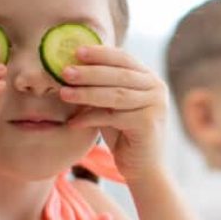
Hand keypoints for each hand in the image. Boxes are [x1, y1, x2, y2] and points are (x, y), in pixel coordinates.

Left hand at [60, 45, 167, 180]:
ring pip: (115, 94)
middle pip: (119, 74)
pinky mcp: (148, 123)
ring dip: (87, 93)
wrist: (142, 167)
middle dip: (89, 72)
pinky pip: (113, 116)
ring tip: (64, 94)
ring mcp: (155, 105)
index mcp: (149, 78)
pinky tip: (73, 122)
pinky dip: (90, 118)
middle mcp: (156, 88)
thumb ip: (102, 87)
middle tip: (65, 72)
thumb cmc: (123, 134)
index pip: (124, 58)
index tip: (76, 51)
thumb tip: (71, 67)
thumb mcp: (112, 105)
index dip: (100, 53)